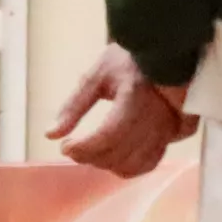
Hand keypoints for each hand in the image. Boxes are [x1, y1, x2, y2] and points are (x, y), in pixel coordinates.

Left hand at [48, 45, 192, 177]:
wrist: (167, 54)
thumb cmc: (129, 61)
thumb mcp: (96, 76)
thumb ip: (73, 106)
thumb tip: (51, 135)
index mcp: (135, 98)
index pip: (108, 135)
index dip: (83, 148)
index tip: (64, 145)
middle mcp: (155, 118)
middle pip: (119, 154)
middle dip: (89, 157)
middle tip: (73, 147)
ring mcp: (166, 130)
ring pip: (134, 164)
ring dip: (107, 165)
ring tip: (93, 152)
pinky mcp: (171, 137)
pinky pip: (150, 163)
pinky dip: (129, 168)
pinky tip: (114, 159)